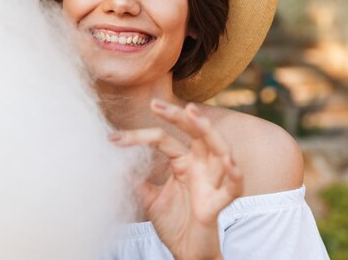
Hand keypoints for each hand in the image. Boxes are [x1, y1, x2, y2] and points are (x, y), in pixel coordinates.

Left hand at [109, 100, 242, 259]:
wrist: (187, 253)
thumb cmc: (174, 223)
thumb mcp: (149, 199)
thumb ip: (137, 180)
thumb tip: (114, 165)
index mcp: (184, 162)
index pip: (163, 139)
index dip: (137, 137)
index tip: (112, 139)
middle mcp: (200, 167)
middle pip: (196, 133)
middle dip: (178, 117)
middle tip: (156, 104)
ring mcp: (211, 183)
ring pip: (219, 151)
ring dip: (209, 132)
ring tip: (195, 116)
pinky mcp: (217, 204)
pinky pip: (233, 189)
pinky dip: (235, 176)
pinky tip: (230, 164)